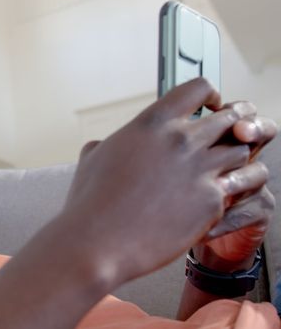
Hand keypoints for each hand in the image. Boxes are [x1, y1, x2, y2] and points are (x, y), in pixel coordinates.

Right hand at [61, 78, 266, 282]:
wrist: (96, 242)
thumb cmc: (90, 203)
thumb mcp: (92, 159)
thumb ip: (106, 144)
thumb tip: (101, 146)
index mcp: (152, 124)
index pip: (198, 88)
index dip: (210, 97)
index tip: (210, 108)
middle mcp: (181, 141)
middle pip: (231, 118)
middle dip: (230, 128)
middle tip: (222, 142)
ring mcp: (200, 170)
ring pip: (242, 151)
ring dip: (234, 160)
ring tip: (221, 172)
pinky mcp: (212, 202)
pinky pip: (238, 188)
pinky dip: (230, 193)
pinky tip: (214, 200)